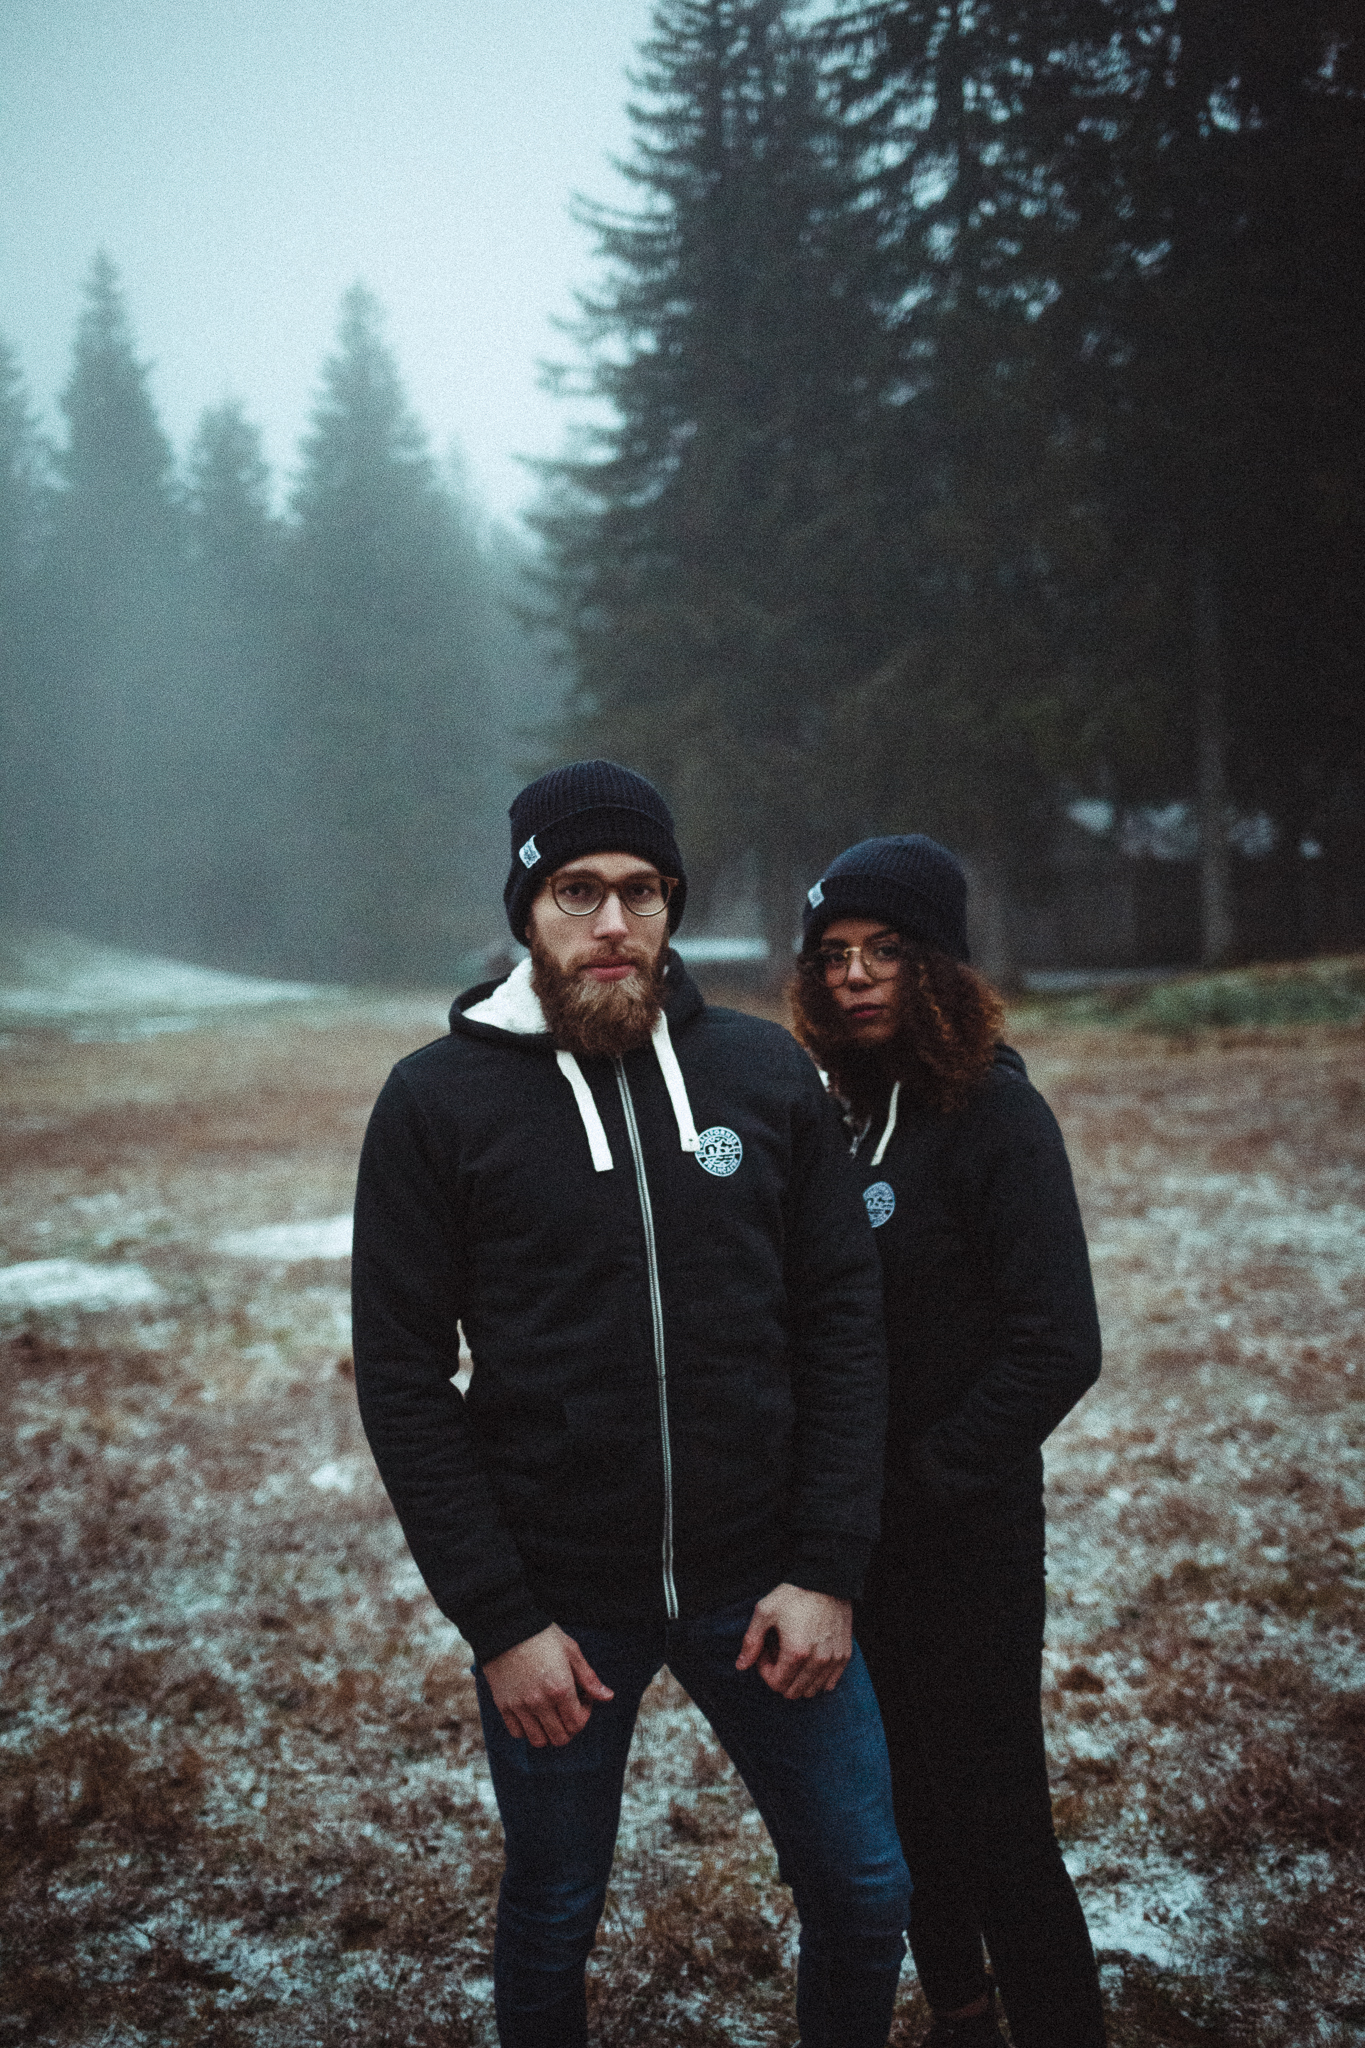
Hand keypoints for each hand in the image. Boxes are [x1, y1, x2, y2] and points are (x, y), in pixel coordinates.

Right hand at [482, 1623, 613, 1746]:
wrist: (507, 1626)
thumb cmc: (542, 1636)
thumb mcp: (571, 1651)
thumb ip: (589, 1678)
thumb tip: (608, 1697)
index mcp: (560, 1688)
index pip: (577, 1724)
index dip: (585, 1715)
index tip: (582, 1699)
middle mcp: (540, 1702)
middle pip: (560, 1738)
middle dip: (569, 1728)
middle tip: (568, 1709)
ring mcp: (520, 1706)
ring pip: (538, 1740)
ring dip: (548, 1733)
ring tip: (550, 1715)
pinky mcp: (503, 1705)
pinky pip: (517, 1733)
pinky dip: (526, 1730)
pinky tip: (532, 1714)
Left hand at [734, 1584, 852, 1698]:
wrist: (827, 1578)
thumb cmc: (794, 1594)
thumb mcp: (765, 1611)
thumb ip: (751, 1641)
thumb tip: (741, 1666)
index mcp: (796, 1652)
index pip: (776, 1684)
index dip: (765, 1670)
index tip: (766, 1651)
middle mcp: (818, 1661)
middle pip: (793, 1692)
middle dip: (781, 1676)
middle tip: (778, 1652)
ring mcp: (833, 1659)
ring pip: (811, 1690)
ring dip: (798, 1678)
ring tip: (794, 1653)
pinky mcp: (844, 1655)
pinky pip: (830, 1683)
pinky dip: (817, 1678)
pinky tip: (810, 1658)